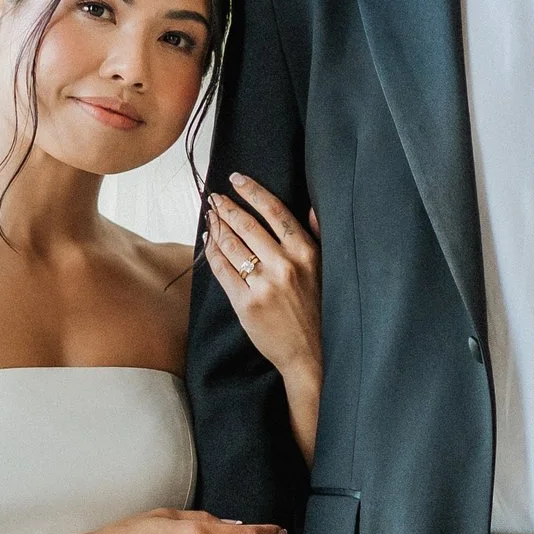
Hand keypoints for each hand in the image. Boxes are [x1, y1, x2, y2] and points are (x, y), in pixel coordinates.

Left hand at [203, 175, 321, 393]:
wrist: (311, 354)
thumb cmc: (318, 311)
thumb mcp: (325, 270)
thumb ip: (317, 237)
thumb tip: (312, 208)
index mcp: (306, 253)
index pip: (275, 211)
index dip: (252, 191)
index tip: (237, 179)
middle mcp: (285, 265)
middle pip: (247, 225)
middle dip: (227, 208)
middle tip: (215, 198)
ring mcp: (264, 285)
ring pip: (231, 246)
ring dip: (216, 227)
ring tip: (210, 217)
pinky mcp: (246, 304)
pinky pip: (223, 270)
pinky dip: (212, 252)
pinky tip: (208, 241)